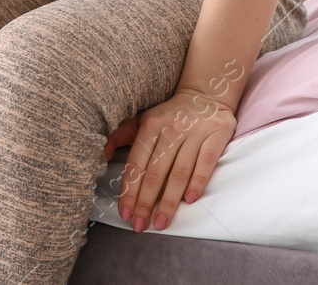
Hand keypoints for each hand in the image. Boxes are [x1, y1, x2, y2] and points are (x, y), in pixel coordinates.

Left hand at [114, 86, 235, 232]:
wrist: (205, 92)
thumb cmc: (169, 114)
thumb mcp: (142, 119)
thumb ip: (120, 136)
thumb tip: (101, 156)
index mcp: (150, 126)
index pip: (136, 164)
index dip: (130, 190)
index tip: (125, 213)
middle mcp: (171, 128)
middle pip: (156, 172)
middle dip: (146, 202)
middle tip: (140, 225)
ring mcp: (195, 131)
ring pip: (180, 171)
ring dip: (170, 200)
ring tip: (161, 221)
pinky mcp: (217, 133)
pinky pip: (206, 162)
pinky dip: (198, 181)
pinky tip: (189, 199)